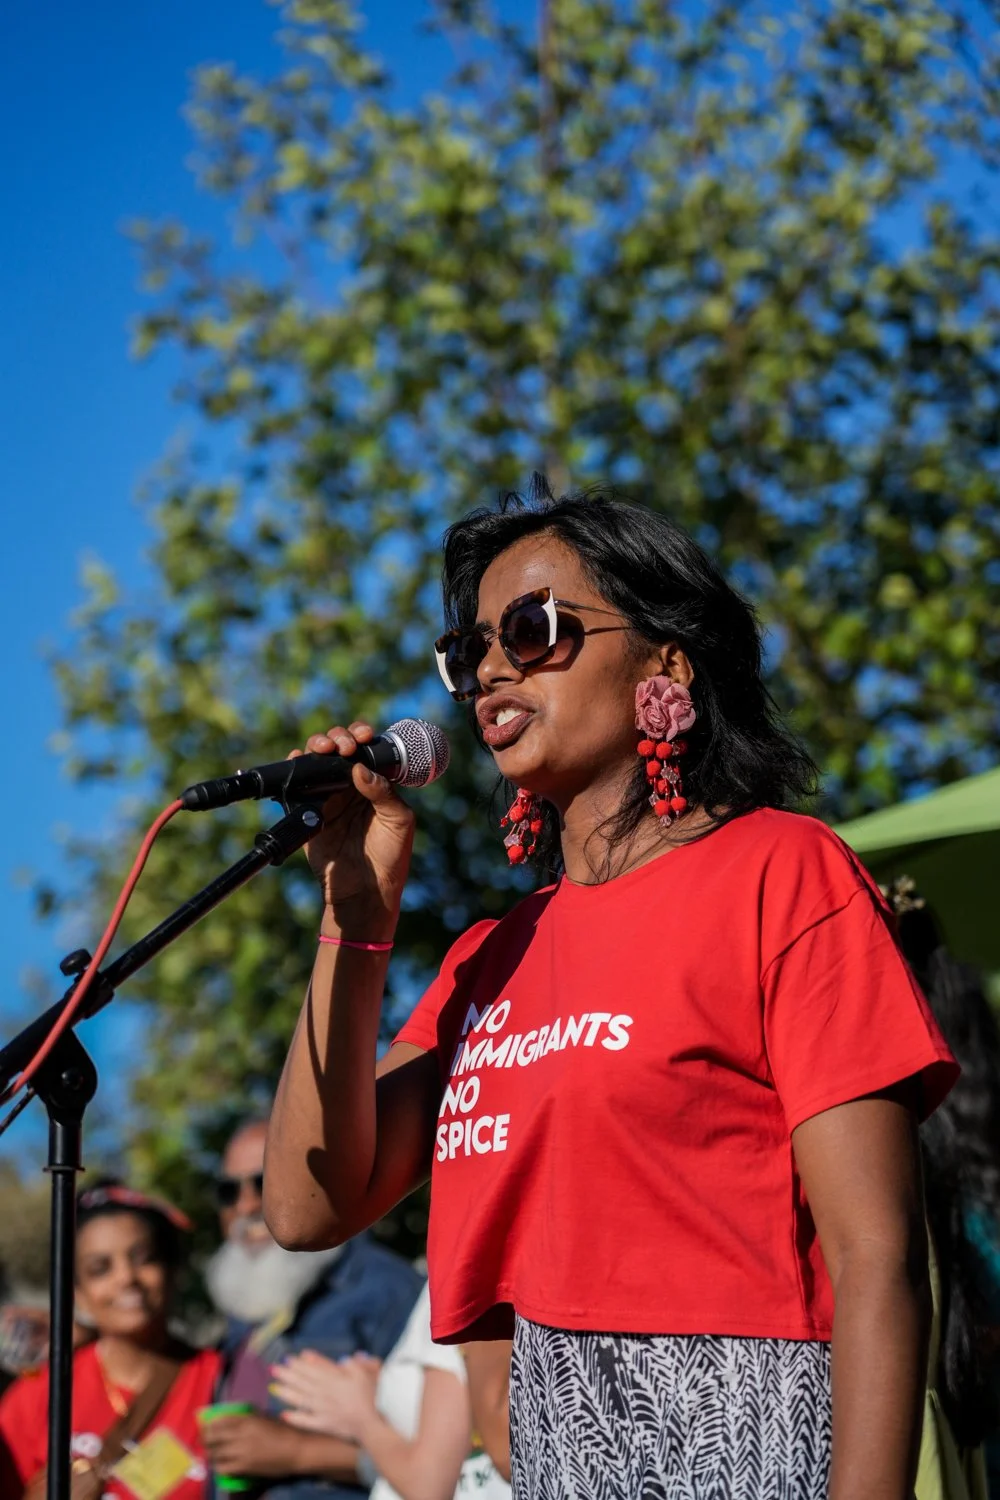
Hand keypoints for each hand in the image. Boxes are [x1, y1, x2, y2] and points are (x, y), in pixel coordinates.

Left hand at [199, 1411, 301, 1477]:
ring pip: (216, 1453)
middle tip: (205, 1441)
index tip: (206, 1426)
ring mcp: (242, 1451)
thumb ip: (249, 1418)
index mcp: (247, 1419)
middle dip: (206, 1439)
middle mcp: (241, 1434)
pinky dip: (219, 1466)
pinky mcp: (245, 1467)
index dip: (209, 1424)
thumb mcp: (265, 1418)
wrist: (296, 1450)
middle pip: (213, 1436)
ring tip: (211, 1454)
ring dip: (211, 1454)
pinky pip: (224, 1468)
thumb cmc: (283, 1431)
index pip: (220, 1420)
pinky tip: (221, 1466)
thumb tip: (233, 1421)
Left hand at [271, 1349, 382, 1441]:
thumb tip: (341, 1359)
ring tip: (273, 1387)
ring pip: (300, 1399)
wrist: (372, 1424)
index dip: (300, 1363)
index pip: (313, 1368)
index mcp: (334, 1379)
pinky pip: (306, 1421)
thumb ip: (353, 1364)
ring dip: (285, 1392)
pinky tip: (284, 1415)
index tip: (288, 1358)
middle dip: (287, 1374)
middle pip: (303, 1381)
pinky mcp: (323, 1424)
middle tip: (273, 1368)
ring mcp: (322, 1409)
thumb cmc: (372, 1396)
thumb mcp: (365, 1372)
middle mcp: (324, 1392)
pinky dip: (294, 1418)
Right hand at [289, 721, 414, 935]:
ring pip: (319, 761)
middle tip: (343, 746)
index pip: (367, 750)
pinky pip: (298, 785)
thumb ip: (383, 792)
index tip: (364, 736)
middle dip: (339, 738)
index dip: (363, 736)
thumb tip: (359, 768)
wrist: (365, 890)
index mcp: (376, 783)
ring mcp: (329, 797)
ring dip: (318, 746)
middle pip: (340, 749)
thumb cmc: (390, 856)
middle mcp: (352, 786)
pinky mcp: (309, 812)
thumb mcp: (399, 820)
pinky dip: (296, 767)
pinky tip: (298, 759)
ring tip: (323, 749)